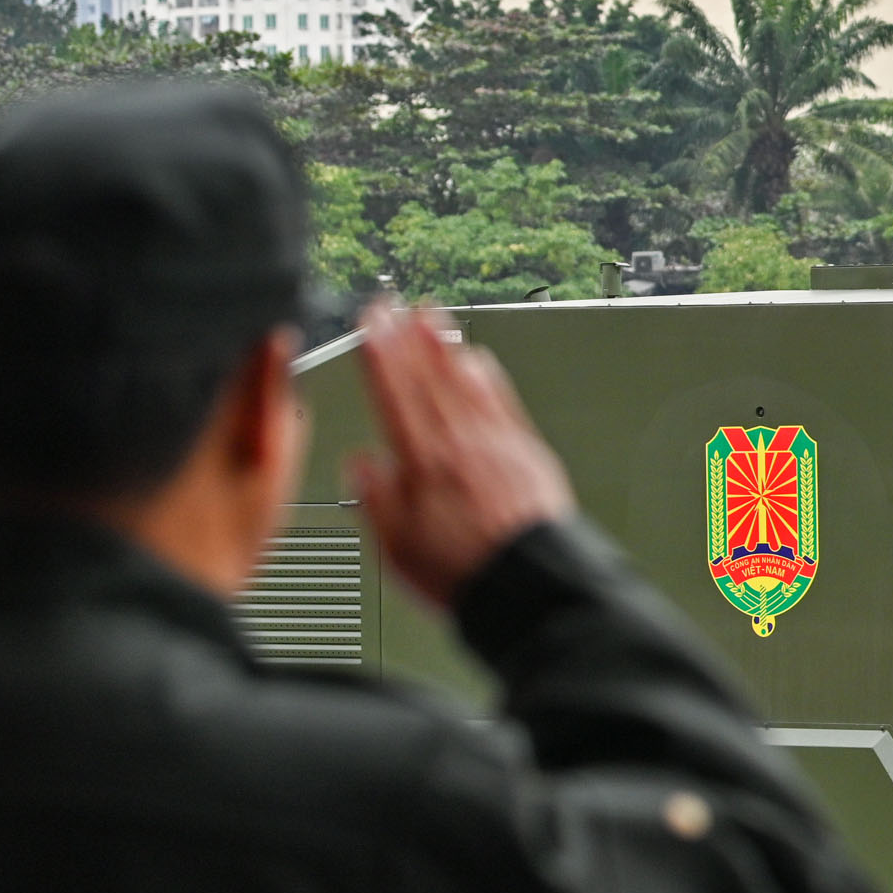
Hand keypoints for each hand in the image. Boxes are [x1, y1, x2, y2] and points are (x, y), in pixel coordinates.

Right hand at [347, 298, 575, 609]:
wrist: (529, 586)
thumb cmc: (466, 574)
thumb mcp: (397, 550)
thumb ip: (377, 500)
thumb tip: (362, 465)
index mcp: (423, 465)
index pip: (395, 396)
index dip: (380, 356)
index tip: (370, 324)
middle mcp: (460, 447)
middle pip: (427, 381)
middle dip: (407, 339)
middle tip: (394, 305)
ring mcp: (496, 446)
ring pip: (465, 384)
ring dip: (446, 346)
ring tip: (432, 315)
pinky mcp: (527, 454)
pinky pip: (503, 404)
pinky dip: (489, 378)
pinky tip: (479, 360)